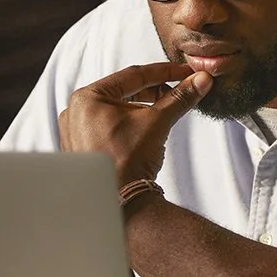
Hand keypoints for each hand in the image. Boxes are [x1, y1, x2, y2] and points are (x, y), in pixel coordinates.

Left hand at [58, 62, 212, 183]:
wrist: (120, 204)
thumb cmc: (128, 162)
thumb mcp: (158, 122)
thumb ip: (180, 98)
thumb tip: (201, 81)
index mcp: (87, 97)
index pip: (133, 76)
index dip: (164, 73)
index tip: (184, 73)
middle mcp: (75, 112)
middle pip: (124, 92)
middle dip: (155, 92)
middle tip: (179, 91)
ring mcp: (76, 131)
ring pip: (118, 110)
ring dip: (144, 108)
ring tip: (166, 112)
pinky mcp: (83, 148)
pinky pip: (109, 127)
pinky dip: (130, 124)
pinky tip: (147, 130)